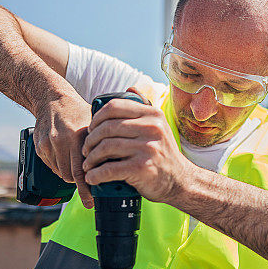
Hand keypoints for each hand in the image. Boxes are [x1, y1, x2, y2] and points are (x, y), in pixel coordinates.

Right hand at [33, 94, 93, 207]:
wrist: (51, 99)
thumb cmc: (78, 111)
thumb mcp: (94, 123)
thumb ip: (104, 141)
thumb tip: (120, 162)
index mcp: (77, 136)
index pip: (81, 171)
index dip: (86, 190)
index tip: (90, 203)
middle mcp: (60, 141)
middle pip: (70, 176)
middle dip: (79, 180)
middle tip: (89, 176)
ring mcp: (48, 145)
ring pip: (60, 173)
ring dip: (69, 173)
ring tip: (76, 161)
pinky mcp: (39, 147)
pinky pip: (51, 166)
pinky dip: (59, 166)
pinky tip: (65, 155)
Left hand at [81, 88, 192, 202]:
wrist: (180, 181)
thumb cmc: (164, 154)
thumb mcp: (160, 125)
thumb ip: (144, 107)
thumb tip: (130, 87)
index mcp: (152, 114)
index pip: (114, 107)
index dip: (96, 118)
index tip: (91, 130)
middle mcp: (151, 128)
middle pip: (107, 128)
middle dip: (90, 140)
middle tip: (86, 150)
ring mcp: (148, 148)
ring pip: (106, 147)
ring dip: (91, 158)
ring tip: (88, 165)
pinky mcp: (142, 168)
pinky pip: (110, 169)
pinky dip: (96, 175)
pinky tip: (92, 178)